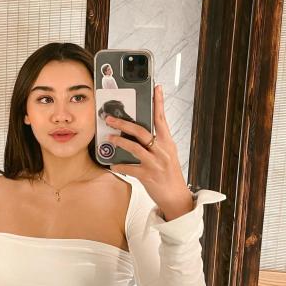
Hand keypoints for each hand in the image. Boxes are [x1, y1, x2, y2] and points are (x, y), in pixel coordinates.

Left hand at [105, 84, 192, 220]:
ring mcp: (156, 163)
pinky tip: (112, 164)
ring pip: (135, 147)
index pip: (162, 119)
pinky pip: (130, 168)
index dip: (158, 102)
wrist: (176, 196)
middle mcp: (163, 151)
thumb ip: (156, 142)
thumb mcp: (166, 154)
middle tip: (110, 119)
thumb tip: (137, 131)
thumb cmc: (169, 173)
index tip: (156, 88)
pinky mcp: (148, 176)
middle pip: (142, 131)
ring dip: (119, 141)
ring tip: (109, 137)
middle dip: (124, 124)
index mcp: (167, 142)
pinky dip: (119, 166)